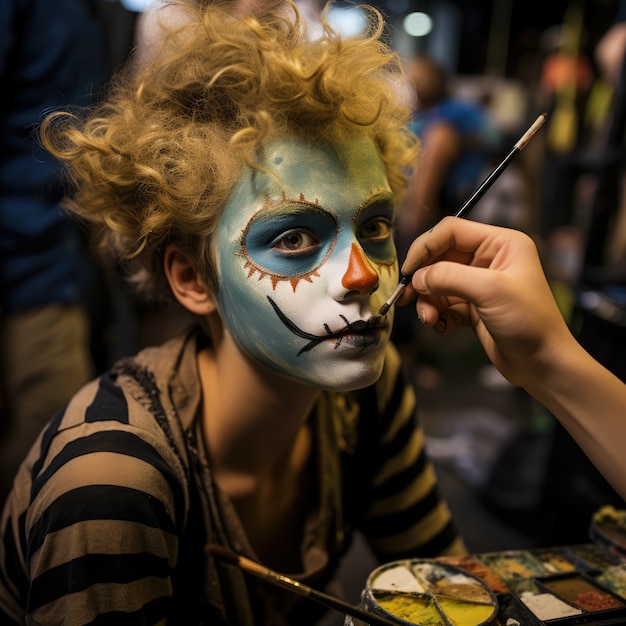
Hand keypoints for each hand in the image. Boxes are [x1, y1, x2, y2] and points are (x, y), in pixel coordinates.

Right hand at [395, 217, 574, 387]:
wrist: (544, 365)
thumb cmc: (531, 323)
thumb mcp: (490, 291)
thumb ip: (449, 277)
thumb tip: (417, 277)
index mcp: (501, 244)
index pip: (451, 231)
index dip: (426, 247)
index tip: (409, 270)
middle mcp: (489, 259)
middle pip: (440, 258)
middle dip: (423, 279)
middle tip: (406, 297)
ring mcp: (480, 284)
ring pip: (438, 284)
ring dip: (428, 302)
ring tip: (430, 319)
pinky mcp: (473, 307)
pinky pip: (443, 304)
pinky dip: (437, 315)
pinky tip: (442, 327)